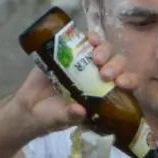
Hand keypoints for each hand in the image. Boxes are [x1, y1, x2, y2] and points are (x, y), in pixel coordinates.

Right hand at [13, 34, 139, 134]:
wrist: (29, 106)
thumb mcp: (61, 119)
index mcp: (104, 94)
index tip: (121, 83)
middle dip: (115, 66)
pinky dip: (88, 37)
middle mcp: (98, 76)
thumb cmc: (51, 116)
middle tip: (104, 73)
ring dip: (104, 50)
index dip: (129, 81)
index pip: (125, 85)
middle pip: (117, 64)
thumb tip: (80, 111)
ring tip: (95, 57)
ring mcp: (85, 63)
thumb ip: (71, 116)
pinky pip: (83, 40)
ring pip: (104, 50)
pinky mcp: (69, 52)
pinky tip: (88, 38)